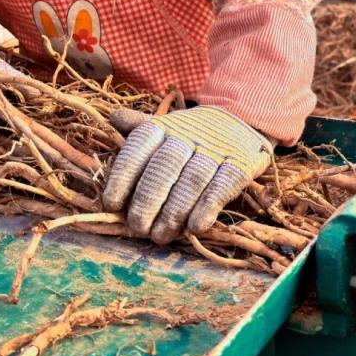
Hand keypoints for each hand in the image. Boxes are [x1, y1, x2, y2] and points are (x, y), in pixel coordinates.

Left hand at [103, 106, 272, 243]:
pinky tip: (195, 228)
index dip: (122, 178)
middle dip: (147, 202)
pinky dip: (206, 208)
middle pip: (163, 169)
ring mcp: (216, 149)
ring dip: (174, 213)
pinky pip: (221, 187)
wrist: (244, 126)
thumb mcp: (168, 128)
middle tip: (139, 228)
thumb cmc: (194, 135)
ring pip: (191, 182)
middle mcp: (189, 135)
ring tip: (161, 236)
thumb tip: (114, 119)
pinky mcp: (240, 163)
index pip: (138, 149)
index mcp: (165, 127)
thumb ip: (140, 128)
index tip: (112, 205)